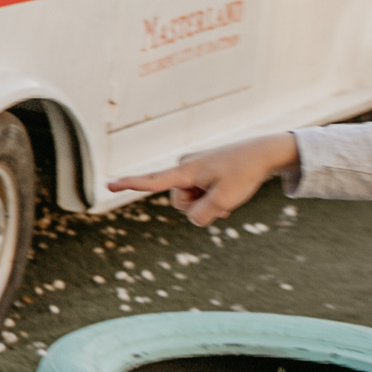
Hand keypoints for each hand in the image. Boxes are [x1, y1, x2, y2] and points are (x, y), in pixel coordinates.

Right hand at [106, 133, 299, 226]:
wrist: (264, 153)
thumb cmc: (245, 174)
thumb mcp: (226, 201)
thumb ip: (202, 215)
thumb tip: (193, 218)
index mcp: (186, 171)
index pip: (152, 181)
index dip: (129, 185)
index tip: (108, 186)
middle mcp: (184, 167)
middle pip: (179, 201)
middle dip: (197, 206)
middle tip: (224, 197)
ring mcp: (193, 168)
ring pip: (190, 198)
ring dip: (207, 202)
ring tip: (228, 191)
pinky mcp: (202, 169)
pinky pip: (199, 191)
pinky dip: (211, 196)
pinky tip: (228, 191)